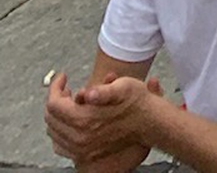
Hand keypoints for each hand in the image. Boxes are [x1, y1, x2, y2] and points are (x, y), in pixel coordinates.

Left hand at [46, 72, 164, 163]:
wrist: (150, 123)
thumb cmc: (137, 103)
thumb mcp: (124, 87)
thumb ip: (103, 90)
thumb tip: (89, 93)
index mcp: (85, 120)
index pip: (54, 104)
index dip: (55, 87)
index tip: (63, 77)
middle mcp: (79, 138)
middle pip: (51, 119)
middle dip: (56, 100)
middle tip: (66, 88)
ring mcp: (81, 149)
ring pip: (54, 133)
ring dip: (57, 115)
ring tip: (69, 101)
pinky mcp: (85, 155)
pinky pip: (60, 145)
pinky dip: (60, 131)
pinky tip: (71, 120)